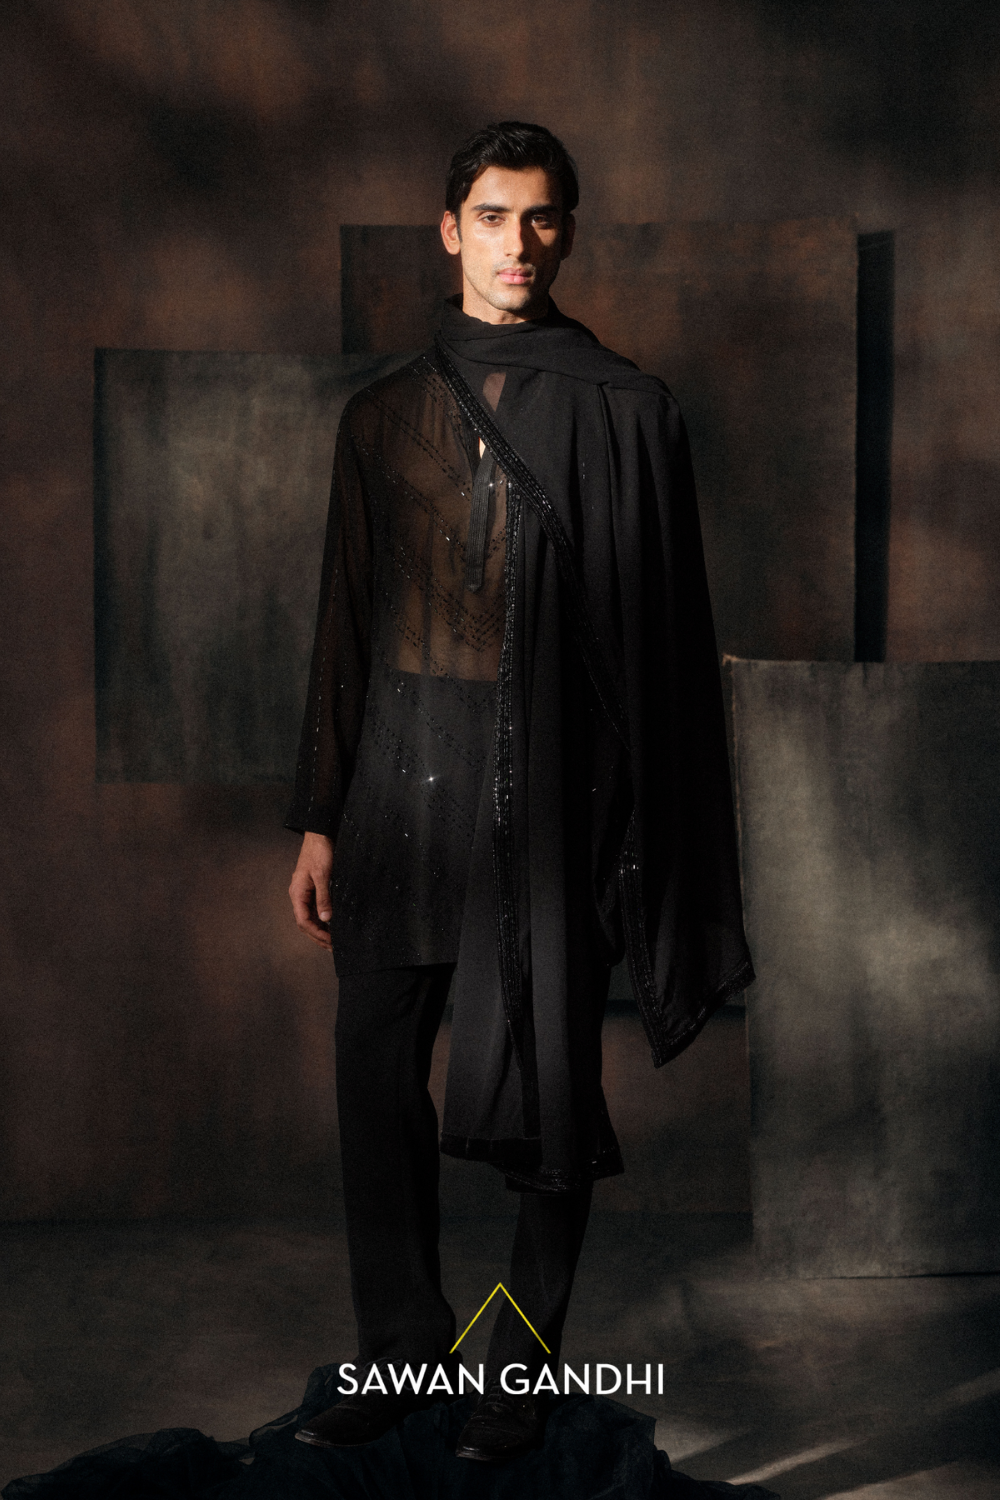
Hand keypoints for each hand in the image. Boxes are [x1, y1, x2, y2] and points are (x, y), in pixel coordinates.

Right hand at [289, 832, 334, 949]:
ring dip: (320, 930)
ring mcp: (305, 892)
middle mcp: (298, 895)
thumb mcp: (323, 875)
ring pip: (309, 917)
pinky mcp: (312, 888)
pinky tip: (332, 924)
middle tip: (332, 947)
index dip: (316, 934)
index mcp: (297, 893)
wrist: (320, 834)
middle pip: (305, 922)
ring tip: (332, 940)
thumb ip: (324, 898)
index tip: (330, 942)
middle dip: (318, 936)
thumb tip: (325, 919)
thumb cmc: (320, 852)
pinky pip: (315, 908)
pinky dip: (322, 919)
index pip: (303, 921)